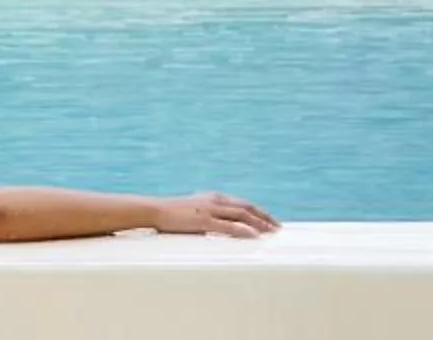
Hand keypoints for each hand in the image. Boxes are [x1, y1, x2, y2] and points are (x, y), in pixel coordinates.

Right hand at [156, 192, 278, 237]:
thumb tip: (222, 226)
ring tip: (271, 231)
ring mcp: (210, 210)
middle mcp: (215, 201)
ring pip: (242, 215)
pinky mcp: (204, 221)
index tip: (270, 220)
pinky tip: (253, 235)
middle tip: (277, 227)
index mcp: (214, 198)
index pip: (243, 203)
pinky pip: (229, 226)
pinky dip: (244, 230)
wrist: (155, 210)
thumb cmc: (173, 214)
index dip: (259, 211)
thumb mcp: (195, 211)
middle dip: (264, 217)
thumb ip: (210, 216)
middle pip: (247, 207)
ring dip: (259, 223)